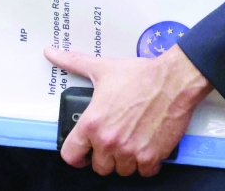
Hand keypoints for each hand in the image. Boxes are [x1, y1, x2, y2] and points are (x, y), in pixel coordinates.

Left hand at [44, 45, 211, 176]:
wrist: (173, 81)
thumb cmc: (139, 76)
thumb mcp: (100, 68)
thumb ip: (73, 62)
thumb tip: (51, 52)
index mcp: (92, 123)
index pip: (71, 155)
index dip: (75, 155)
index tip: (82, 152)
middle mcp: (109, 141)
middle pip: (99, 167)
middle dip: (104, 156)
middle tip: (111, 141)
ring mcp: (131, 151)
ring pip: (121, 171)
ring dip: (124, 160)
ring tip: (128, 141)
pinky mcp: (152, 156)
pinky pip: (144, 172)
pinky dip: (145, 164)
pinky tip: (145, 146)